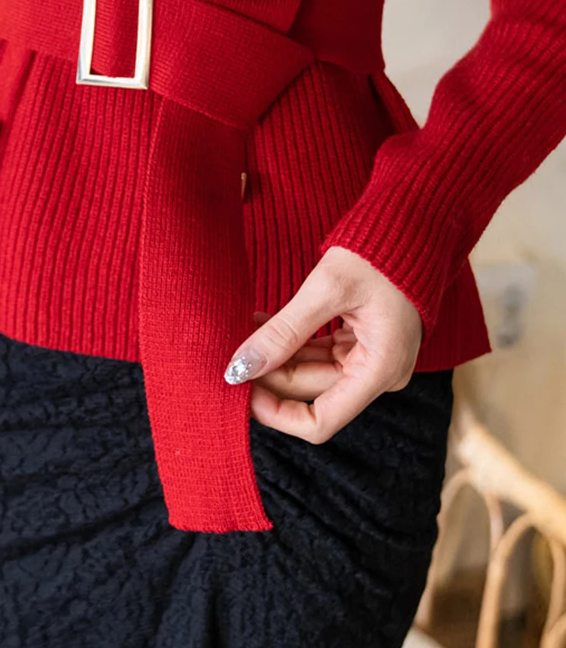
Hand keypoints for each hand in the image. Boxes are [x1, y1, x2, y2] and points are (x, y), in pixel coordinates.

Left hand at [223, 245, 422, 443]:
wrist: (414, 226)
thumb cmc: (379, 254)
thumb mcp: (327, 289)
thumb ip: (283, 331)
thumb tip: (241, 367)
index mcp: (380, 370)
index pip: (321, 421)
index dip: (277, 413)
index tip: (243, 390)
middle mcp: (378, 373)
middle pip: (310, 392)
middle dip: (269, 373)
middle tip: (234, 350)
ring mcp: (370, 358)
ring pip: (310, 371)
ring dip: (276, 354)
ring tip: (245, 329)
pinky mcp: (361, 342)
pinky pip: (318, 352)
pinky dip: (291, 341)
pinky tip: (263, 323)